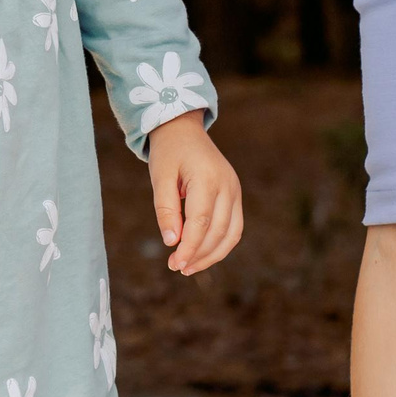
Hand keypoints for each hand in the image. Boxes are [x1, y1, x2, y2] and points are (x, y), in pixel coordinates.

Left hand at [147, 112, 241, 273]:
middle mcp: (228, 185)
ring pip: (231, 234)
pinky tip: (202, 254)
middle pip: (218, 231)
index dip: (189, 247)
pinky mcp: (235, 195)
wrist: (184, 129)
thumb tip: (171, 242)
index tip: (174, 263)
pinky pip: (234, 227)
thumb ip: (166, 209)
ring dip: (212, 255)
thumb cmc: (169, 153)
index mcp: (207, 178)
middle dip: (198, 254)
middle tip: (176, 267)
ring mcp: (235, 190)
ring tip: (189, 267)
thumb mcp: (160, 176)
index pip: (201, 222)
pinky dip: (220, 245)